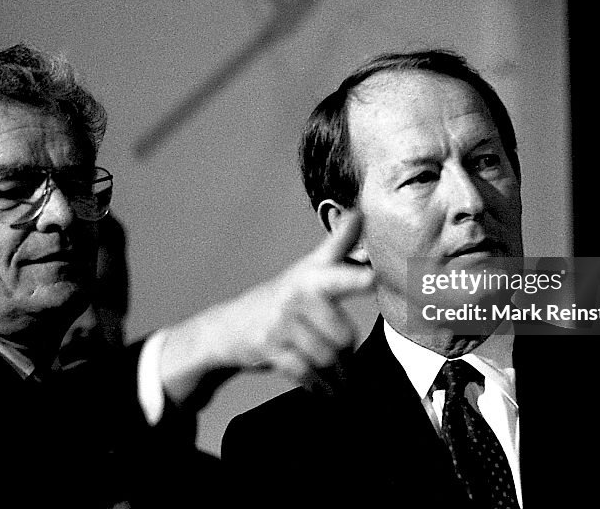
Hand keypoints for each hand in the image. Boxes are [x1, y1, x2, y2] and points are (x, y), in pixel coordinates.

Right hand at [159, 212, 373, 405]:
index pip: (337, 265)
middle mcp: (297, 293)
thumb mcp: (310, 269)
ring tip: (329, 362)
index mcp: (313, 273)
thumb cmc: (285, 297)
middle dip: (345, 348)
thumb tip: (361, 213)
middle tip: (338, 343)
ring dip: (335, 369)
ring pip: (327, 358)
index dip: (354, 264)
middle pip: (344, 336)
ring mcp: (281, 321)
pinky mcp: (269, 347)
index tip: (369, 258)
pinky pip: (307, 374)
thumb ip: (340, 247)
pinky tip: (322, 385)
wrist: (231, 326)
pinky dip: (319, 385)